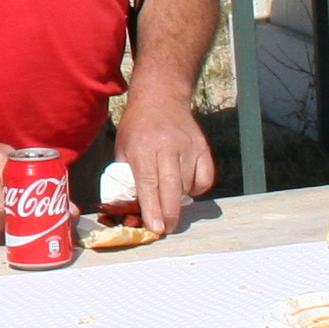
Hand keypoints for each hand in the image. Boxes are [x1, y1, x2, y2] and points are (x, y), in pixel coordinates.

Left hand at [115, 105, 218, 232]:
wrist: (161, 98)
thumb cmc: (136, 127)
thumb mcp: (122, 148)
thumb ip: (127, 176)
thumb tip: (132, 208)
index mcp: (142, 148)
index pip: (149, 183)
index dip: (152, 208)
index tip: (155, 228)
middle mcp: (168, 147)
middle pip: (172, 188)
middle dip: (170, 214)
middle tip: (166, 229)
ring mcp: (188, 147)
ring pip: (189, 185)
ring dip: (180, 200)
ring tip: (170, 200)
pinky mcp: (203, 148)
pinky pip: (205, 179)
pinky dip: (197, 189)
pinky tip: (186, 186)